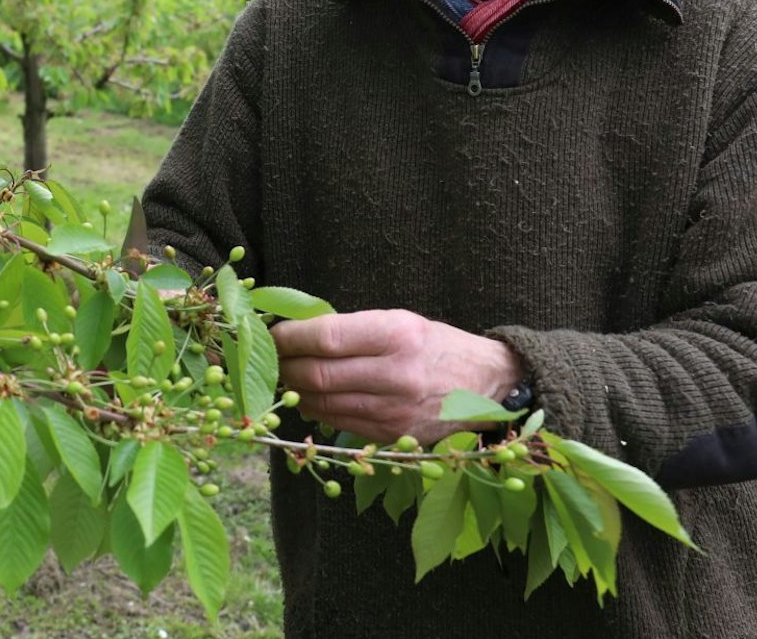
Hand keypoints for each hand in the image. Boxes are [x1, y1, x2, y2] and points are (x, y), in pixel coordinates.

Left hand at [270, 310, 525, 445]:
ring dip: (294, 391)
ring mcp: (394, 411)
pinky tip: (307, 398)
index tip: (271, 334)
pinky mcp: (393, 436)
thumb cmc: (437, 345)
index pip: (325, 338)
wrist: (488, 385)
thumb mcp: (401, 321)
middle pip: (318, 374)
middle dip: (284, 367)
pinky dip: (316, 410)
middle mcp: (395, 375)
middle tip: (268, 360)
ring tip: (282, 378)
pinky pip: (340, 423)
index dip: (289, 338)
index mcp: (397, 335)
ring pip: (323, 403)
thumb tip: (297, 335)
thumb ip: (352, 329)